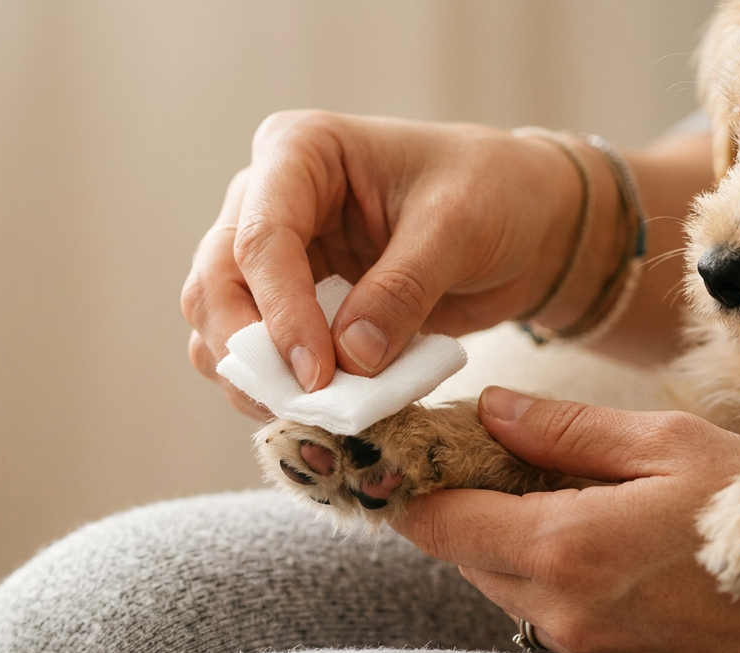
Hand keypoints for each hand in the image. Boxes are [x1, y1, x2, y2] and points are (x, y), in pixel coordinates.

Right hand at [181, 112, 606, 415]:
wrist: (522, 221)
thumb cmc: (492, 194)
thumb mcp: (459, 228)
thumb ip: (403, 290)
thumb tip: (351, 360)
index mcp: (300, 152)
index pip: (261, 237)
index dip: (280, 314)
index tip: (317, 375)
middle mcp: (266, 198)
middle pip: (216, 283)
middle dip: (248, 352)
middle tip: (302, 405)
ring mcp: (271, 255)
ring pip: (217, 324)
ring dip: (250, 378)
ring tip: (309, 414)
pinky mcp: (286, 304)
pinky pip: (250, 355)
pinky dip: (271, 390)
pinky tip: (316, 412)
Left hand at [390, 387, 739, 652]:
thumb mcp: (668, 445)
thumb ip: (565, 429)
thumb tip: (489, 407)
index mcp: (563, 547)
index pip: (433, 519)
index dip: (405, 477)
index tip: (402, 438)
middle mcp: (556, 608)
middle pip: (455, 549)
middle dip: (455, 494)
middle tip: (482, 438)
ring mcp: (577, 644)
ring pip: (493, 577)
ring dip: (496, 527)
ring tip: (544, 475)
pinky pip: (535, 603)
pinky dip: (534, 558)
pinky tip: (582, 521)